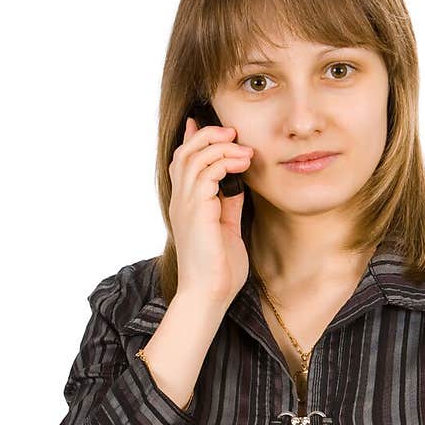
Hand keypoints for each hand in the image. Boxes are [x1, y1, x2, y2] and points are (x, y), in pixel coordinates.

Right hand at [168, 114, 254, 305]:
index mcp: (185, 205)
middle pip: (185, 151)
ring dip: (221, 146)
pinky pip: (206, 173)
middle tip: (234, 133)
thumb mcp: (227, 227)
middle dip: (210, 135)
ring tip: (244, 149)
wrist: (209, 294)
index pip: (183, 161)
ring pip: (194, 157)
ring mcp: (185, 205)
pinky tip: (242, 164)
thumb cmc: (218, 269)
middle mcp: (181, 201)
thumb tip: (237, 182)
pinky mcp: (197, 211)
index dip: (196, 139)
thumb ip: (229, 203)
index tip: (220, 129)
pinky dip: (225, 162)